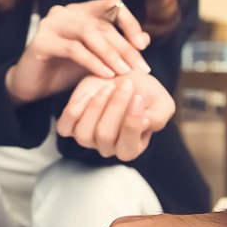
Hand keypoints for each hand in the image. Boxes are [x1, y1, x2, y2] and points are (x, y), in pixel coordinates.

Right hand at [6, 0, 150, 104]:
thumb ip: (116, 47)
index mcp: (80, 11)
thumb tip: (144, 41)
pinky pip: (73, 49)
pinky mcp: (40, 42)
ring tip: (123, 71)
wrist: (32, 86)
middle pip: (103, 24)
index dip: (130, 23)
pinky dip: (93, 62)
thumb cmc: (63, 70)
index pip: (112, 5)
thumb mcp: (96, 57)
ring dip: (111, 54)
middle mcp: (65, 13)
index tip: (142, 46)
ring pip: (89, 33)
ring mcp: (50, 25)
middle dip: (125, 46)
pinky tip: (105, 74)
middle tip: (139, 67)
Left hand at [57, 71, 173, 160]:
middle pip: (105, 136)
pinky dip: (75, 110)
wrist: (122, 78)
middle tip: (126, 84)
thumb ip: (158, 117)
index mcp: (131, 148)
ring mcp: (87, 139)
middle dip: (116, 107)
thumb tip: (143, 124)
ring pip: (84, 133)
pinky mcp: (70, 127)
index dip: (131, 122)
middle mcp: (107, 148)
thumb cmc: (144, 92)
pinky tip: (88, 94)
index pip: (127, 147)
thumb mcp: (161, 103)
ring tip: (108, 87)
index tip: (138, 97)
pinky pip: (65, 127)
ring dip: (96, 106)